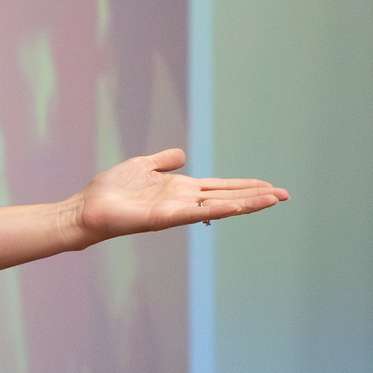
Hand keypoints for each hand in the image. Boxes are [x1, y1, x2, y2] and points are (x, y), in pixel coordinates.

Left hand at [66, 148, 288, 247]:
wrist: (87, 209)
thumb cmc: (110, 191)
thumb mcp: (141, 166)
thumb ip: (163, 161)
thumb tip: (182, 155)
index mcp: (180, 189)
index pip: (220, 187)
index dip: (245, 186)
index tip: (270, 186)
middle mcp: (183, 201)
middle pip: (228, 196)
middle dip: (256, 196)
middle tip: (285, 195)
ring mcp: (177, 211)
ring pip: (220, 205)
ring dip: (247, 203)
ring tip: (273, 200)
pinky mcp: (165, 218)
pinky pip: (197, 212)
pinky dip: (219, 209)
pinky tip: (238, 206)